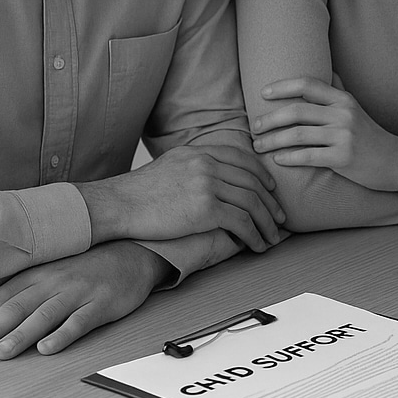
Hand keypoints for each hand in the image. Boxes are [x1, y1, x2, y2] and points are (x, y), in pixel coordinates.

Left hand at [0, 242, 168, 359]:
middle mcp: (54, 281)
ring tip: (0, 353)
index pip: (0, 299)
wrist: (132, 254)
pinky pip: (81, 321)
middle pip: (17, 307)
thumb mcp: (45, 274)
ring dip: (21, 334)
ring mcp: (78, 292)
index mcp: (37, 275)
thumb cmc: (83, 268)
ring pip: (45, 315)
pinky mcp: (102, 304)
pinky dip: (63, 335)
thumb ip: (9, 293)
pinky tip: (47, 349)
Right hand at [77, 144, 283, 252]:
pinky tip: (257, 246)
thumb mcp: (170, 165)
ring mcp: (207, 184)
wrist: (116, 204)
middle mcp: (207, 164)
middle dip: (271, 203)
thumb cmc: (138, 192)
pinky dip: (255, 236)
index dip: (262, 175)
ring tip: (273, 238)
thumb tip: (213, 176)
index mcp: (199, 151)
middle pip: (252, 182)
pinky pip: (242, 222)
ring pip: (252, 203)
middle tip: (280, 218)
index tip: (271, 190)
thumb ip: (194, 165)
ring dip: (267, 223)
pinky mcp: (206, 209)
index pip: (242, 158)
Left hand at [253, 76, 397, 191]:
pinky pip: (307, 156)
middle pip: (296, 111)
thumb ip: (338, 89)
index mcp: (343, 99)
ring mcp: (343, 136)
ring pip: (297, 135)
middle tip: (254, 126)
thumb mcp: (355, 108)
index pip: (307, 84)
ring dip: (272, 140)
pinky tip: (278, 159)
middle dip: (269, 119)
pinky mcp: (343, 158)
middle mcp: (343, 114)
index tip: (263, 94)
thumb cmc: (368, 134)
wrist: (393, 161)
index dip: (282, 87)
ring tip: (259, 145)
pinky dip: (288, 158)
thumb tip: (326, 69)